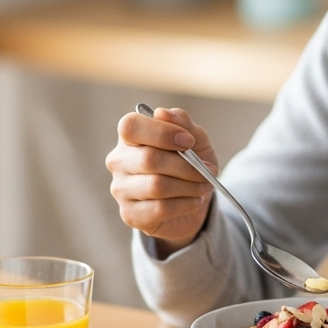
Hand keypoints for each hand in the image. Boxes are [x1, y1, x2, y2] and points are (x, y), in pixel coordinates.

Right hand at [106, 107, 219, 255]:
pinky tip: (195, 201)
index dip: (162, 133)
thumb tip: (163, 113)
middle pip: (149, 159)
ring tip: (205, 186)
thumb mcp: (195, 140)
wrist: (191, 202)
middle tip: (208, 170)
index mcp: (130, 136)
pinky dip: (185, 204)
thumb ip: (183, 123)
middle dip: (186, 165)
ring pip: (157, 186)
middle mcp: (119, 161)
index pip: (131, 126)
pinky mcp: (130, 214)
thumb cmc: (189, 164)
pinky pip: (159, 209)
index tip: (189, 142)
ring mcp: (121, 189)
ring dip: (189, 186)